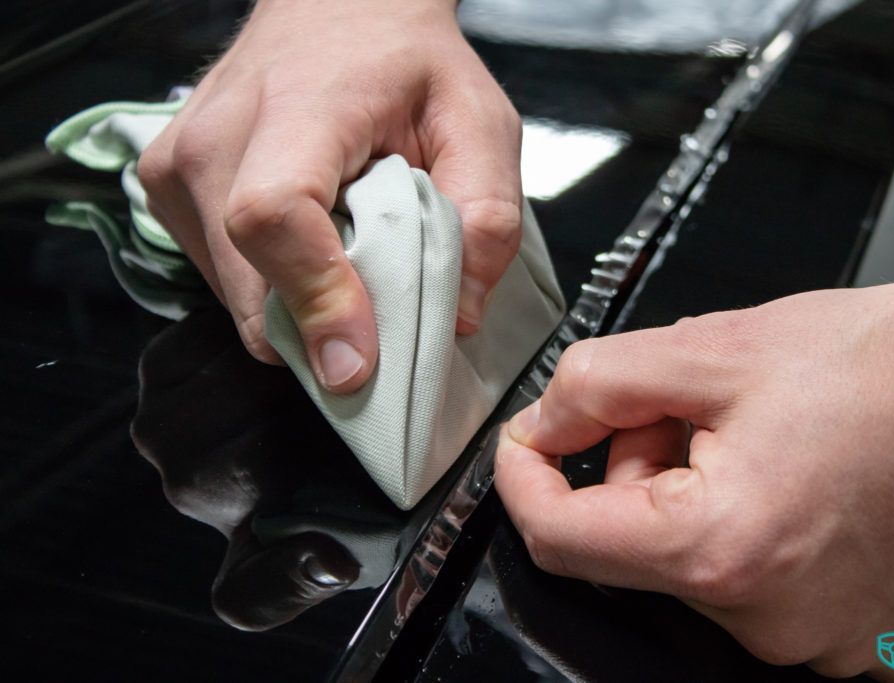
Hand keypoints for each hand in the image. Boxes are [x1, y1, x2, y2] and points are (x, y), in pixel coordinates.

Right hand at [138, 0, 522, 391]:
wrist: (336, 10)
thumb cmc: (406, 64)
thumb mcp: (479, 124)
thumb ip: (487, 216)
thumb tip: (458, 315)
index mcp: (297, 107)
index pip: (274, 216)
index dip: (315, 298)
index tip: (356, 361)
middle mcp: (213, 139)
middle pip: (250, 284)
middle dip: (319, 332)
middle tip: (380, 329)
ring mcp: (176, 167)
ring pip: (236, 299)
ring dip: (299, 313)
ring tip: (348, 266)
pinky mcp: (166, 190)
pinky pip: (224, 281)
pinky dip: (275, 291)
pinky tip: (314, 250)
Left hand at [495, 258, 893, 679]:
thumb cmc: (886, 362)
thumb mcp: (710, 347)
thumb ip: (596, 384)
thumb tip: (544, 423)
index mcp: (721, 550)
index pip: (561, 540)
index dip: (526, 482)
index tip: (529, 446)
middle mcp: (771, 622)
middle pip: (634, 549)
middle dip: (634, 472)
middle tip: (689, 411)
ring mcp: (823, 644)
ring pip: (698, 570)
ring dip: (696, 502)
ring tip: (760, 438)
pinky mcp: (865, 643)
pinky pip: (765, 593)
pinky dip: (754, 536)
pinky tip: (796, 481)